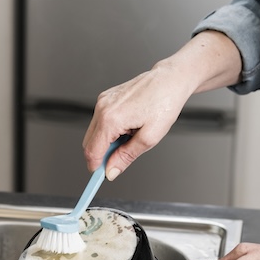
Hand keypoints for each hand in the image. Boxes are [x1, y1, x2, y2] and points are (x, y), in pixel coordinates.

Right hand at [83, 31, 241, 177]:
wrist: (170, 81)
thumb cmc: (164, 103)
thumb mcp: (149, 138)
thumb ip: (126, 157)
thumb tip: (111, 171)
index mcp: (111, 118)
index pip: (92, 151)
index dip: (95, 167)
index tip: (99, 178)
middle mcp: (102, 108)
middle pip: (89, 143)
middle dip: (101, 155)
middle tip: (122, 159)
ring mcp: (103, 101)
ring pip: (94, 132)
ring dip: (107, 142)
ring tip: (131, 136)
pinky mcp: (106, 97)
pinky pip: (100, 121)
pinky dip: (110, 130)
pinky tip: (129, 126)